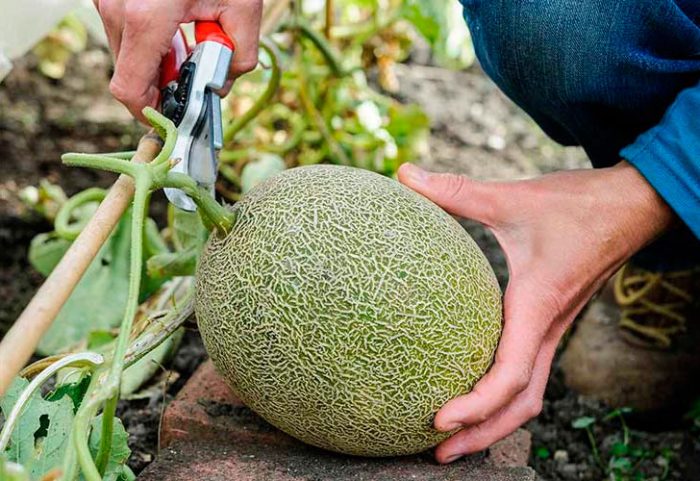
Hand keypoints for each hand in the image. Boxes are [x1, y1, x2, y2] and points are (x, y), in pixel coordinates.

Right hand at [94, 0, 262, 120]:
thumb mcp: (243, 8)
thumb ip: (238, 59)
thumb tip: (220, 88)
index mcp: (146, 17)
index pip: (129, 90)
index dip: (149, 113)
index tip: (172, 117)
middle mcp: (118, 9)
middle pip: (128, 75)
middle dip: (161, 86)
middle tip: (193, 76)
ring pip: (126, 55)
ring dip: (157, 63)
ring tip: (189, 45)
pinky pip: (125, 33)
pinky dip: (150, 43)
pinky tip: (177, 29)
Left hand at [397, 161, 672, 463]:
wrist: (630, 206)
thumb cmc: (577, 207)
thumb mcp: (512, 198)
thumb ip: (455, 190)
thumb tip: (403, 174)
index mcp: (537, 308)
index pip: (509, 375)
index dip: (476, 405)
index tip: (438, 420)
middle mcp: (547, 330)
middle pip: (519, 405)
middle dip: (481, 435)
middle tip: (435, 453)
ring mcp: (551, 330)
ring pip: (527, 395)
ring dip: (492, 422)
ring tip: (449, 440)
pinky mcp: (549, 323)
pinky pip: (526, 371)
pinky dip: (501, 395)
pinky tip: (469, 386)